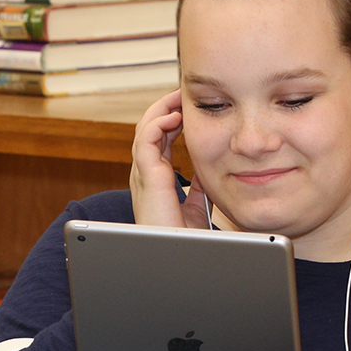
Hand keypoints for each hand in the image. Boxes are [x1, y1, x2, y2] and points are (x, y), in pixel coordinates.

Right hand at [129, 89, 209, 228]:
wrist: (180, 257)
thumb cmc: (184, 239)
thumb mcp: (196, 206)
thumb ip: (198, 188)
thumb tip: (207, 173)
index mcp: (155, 180)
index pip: (157, 141)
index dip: (169, 122)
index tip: (186, 109)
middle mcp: (145, 175)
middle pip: (148, 130)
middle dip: (164, 109)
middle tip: (182, 94)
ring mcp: (143, 176)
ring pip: (144, 131)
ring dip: (160, 110)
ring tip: (178, 98)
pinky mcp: (147, 178)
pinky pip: (146, 141)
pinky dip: (157, 124)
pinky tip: (174, 116)